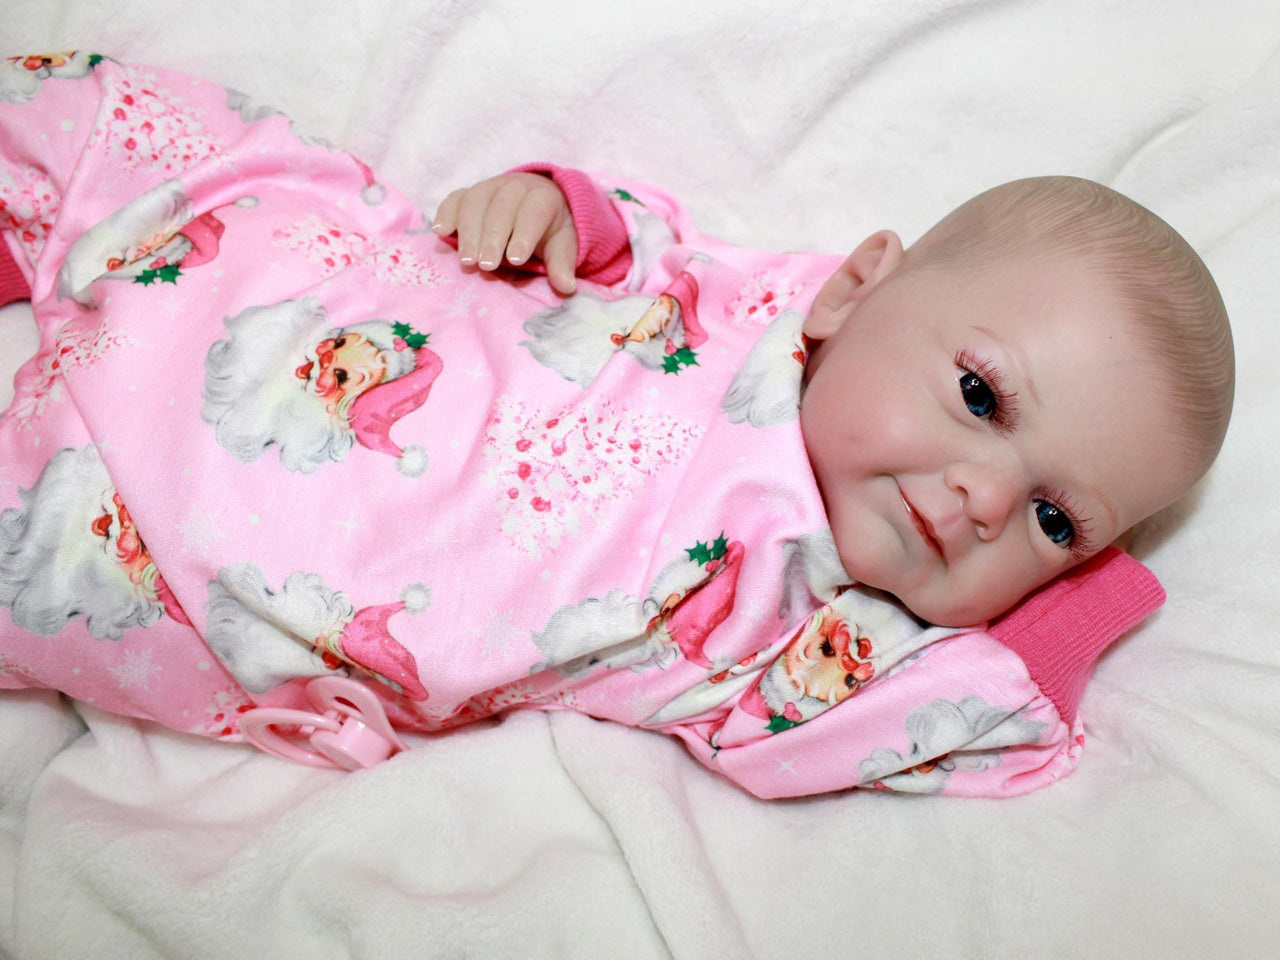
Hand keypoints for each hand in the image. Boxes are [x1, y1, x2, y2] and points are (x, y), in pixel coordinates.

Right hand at [432, 173, 578, 294]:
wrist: (536, 204)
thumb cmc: (550, 229)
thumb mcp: (563, 244)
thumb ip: (562, 262)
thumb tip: (566, 286)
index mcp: (543, 197)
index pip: (533, 211)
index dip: (524, 233)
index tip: (515, 259)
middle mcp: (515, 187)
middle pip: (501, 206)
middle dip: (492, 236)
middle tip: (485, 264)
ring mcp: (490, 187)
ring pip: (476, 200)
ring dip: (468, 230)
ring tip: (466, 259)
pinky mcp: (469, 194)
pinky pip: (455, 198)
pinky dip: (446, 212)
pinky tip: (440, 232)